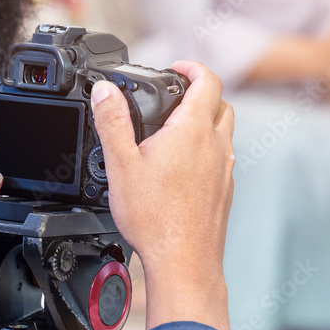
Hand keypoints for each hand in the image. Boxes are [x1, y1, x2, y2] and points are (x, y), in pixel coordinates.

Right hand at [91, 61, 234, 329]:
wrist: (183, 262)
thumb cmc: (155, 219)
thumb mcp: (121, 165)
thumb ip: (112, 122)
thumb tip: (105, 91)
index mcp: (192, 131)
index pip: (208, 81)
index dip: (192, 67)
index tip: (175, 68)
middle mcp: (216, 146)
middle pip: (220, 104)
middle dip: (200, 93)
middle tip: (174, 96)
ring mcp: (224, 169)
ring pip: (223, 132)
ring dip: (205, 122)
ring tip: (174, 131)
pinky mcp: (224, 190)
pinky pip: (221, 159)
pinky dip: (206, 150)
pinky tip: (181, 168)